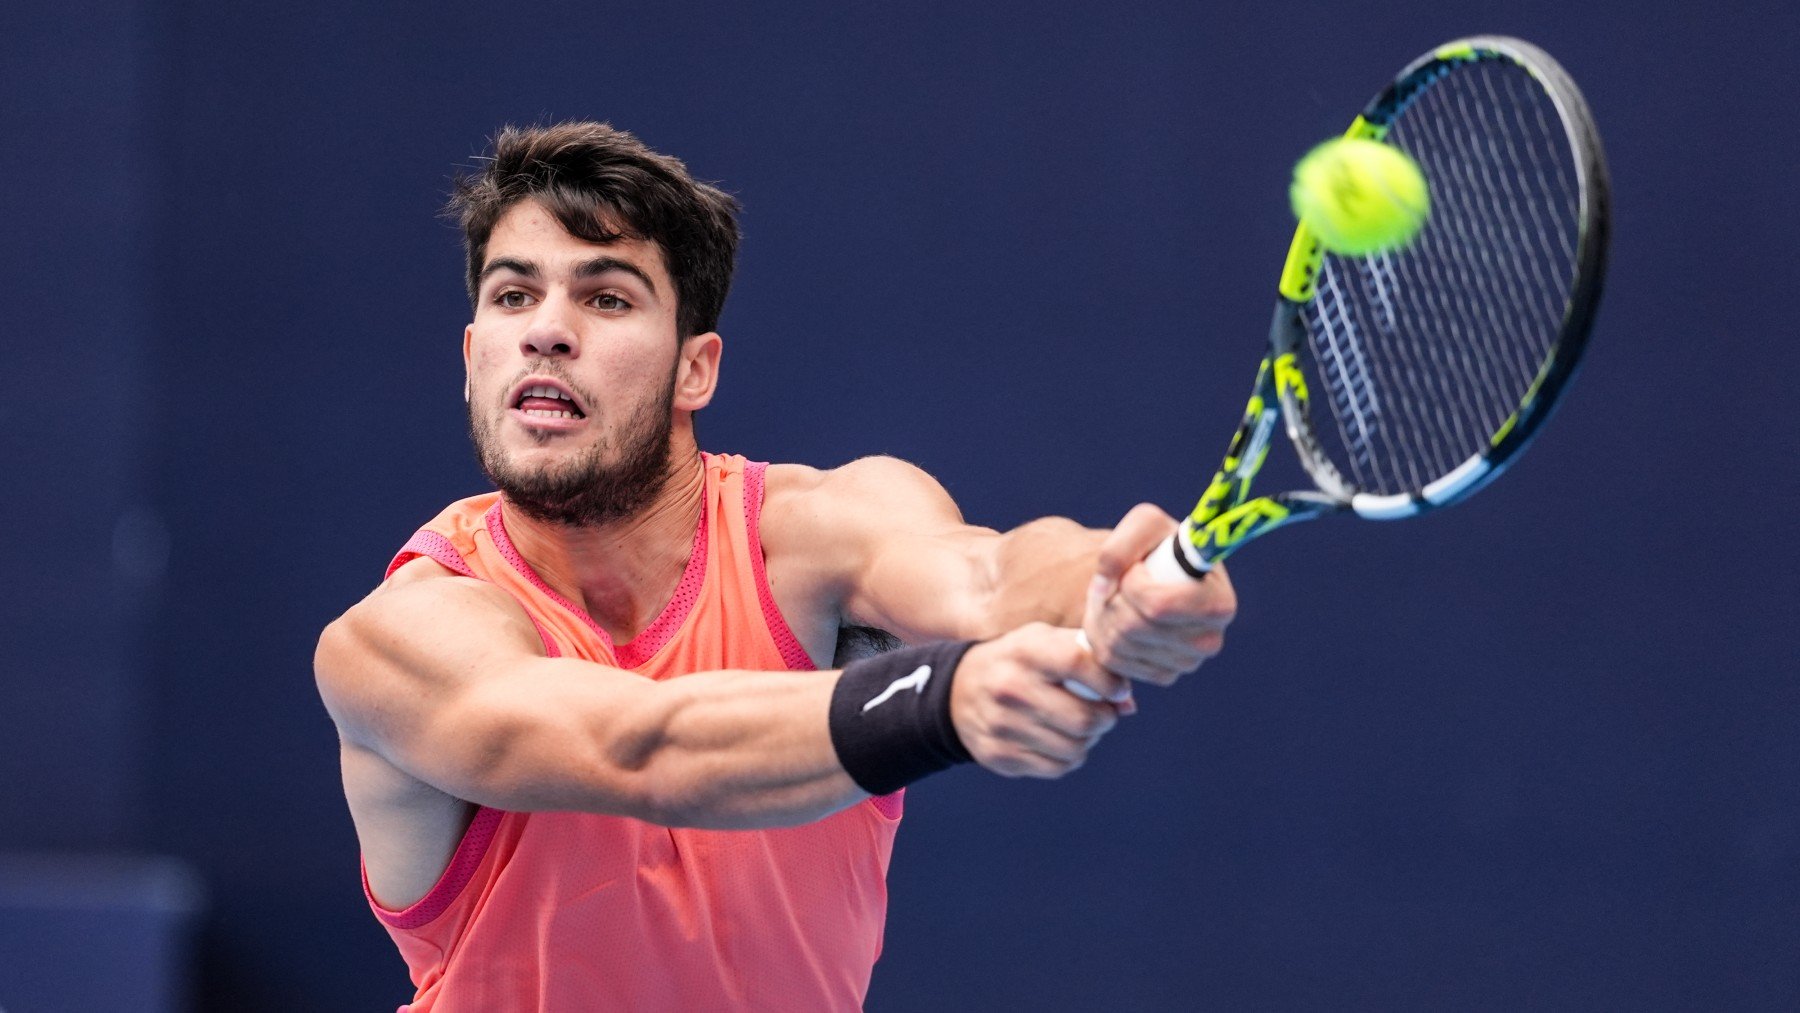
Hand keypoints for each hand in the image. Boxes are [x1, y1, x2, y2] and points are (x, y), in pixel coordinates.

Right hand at [950, 624, 1129, 777]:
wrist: (956, 690)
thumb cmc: (1017, 662)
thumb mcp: (1044, 643)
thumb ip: (1088, 661)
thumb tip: (1128, 704)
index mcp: (1025, 651)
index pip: (1080, 663)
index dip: (1110, 681)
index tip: (1118, 689)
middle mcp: (1010, 689)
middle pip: (1084, 718)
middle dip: (1106, 718)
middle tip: (1103, 712)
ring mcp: (1002, 726)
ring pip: (1075, 748)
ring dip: (1089, 740)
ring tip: (1081, 726)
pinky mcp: (999, 756)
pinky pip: (1057, 768)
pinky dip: (1069, 757)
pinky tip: (1061, 741)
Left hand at [1082, 503, 1237, 686]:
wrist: (1157, 574)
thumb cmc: (1157, 546)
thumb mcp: (1145, 524)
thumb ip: (1121, 544)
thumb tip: (1106, 583)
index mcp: (1218, 604)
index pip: (1158, 606)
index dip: (1132, 585)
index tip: (1134, 567)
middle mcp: (1209, 641)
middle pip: (1133, 627)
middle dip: (1113, 598)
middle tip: (1118, 582)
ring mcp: (1185, 663)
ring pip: (1118, 644)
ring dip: (1103, 614)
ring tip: (1115, 596)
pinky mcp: (1161, 676)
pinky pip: (1113, 662)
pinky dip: (1102, 635)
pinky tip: (1114, 617)